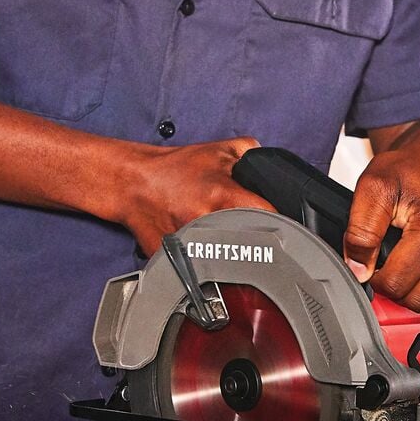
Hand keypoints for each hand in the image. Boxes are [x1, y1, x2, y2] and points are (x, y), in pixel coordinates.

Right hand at [117, 137, 275, 256]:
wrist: (134, 183)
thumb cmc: (174, 169)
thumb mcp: (220, 149)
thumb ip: (253, 154)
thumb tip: (276, 169)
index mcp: (223, 195)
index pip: (269, 216)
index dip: (283, 222)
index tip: (285, 227)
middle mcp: (208, 221)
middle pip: (251, 244)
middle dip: (258, 242)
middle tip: (254, 235)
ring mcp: (191, 244)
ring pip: (229, 262)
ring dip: (234, 255)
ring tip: (229, 242)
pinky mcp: (176, 261)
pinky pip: (202, 271)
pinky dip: (209, 265)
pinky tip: (207, 253)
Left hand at [344, 120, 419, 311]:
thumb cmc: (413, 167)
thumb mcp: (375, 185)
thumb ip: (360, 230)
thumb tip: (359, 272)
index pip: (395, 284)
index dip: (376, 277)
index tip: (375, 259)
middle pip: (417, 300)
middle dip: (397, 285)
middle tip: (392, 258)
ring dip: (419, 285)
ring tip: (414, 253)